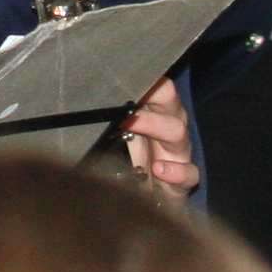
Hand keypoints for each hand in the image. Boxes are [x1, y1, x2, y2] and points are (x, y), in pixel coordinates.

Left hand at [119, 77, 201, 196]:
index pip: (155, 86)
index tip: (125, 73)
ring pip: (177, 131)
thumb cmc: (131, 159)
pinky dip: (176, 171)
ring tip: (133, 124)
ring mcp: (179, 152)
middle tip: (126, 94)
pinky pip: (189, 172)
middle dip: (152, 93)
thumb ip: (108, 119)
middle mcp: (170, 125)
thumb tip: (82, 103)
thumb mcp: (118, 135)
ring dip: (154, 125)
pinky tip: (159, 169)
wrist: (145, 198)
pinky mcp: (183, 179)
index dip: (145, 78)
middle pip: (169, 100)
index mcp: (155, 112)